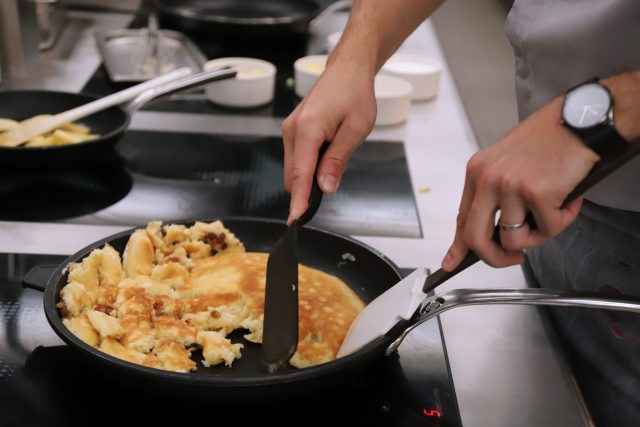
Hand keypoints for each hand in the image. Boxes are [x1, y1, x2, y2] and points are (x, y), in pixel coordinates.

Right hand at [282, 59, 376, 223]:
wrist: (347, 69)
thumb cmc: (355, 94)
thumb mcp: (356, 130)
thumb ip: (337, 161)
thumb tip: (325, 188)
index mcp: (308, 130)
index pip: (300, 176)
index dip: (299, 201)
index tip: (296, 221)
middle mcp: (292, 130)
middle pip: (293, 177)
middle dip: (308, 189)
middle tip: (333, 181)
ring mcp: (290, 130)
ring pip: (294, 169)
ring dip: (310, 175)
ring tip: (335, 156)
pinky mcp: (293, 130)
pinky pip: (297, 158)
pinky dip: (309, 165)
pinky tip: (328, 151)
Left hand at [441, 97, 599, 270]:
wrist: (580, 118)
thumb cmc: (549, 137)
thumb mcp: (507, 161)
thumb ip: (495, 193)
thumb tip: (492, 228)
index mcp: (478, 171)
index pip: (462, 218)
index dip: (459, 246)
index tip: (453, 262)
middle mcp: (488, 178)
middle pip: (476, 238)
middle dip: (494, 258)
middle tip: (513, 258)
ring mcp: (510, 186)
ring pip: (514, 240)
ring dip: (538, 236)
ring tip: (553, 213)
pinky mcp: (537, 193)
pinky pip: (548, 229)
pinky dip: (562, 220)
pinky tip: (569, 200)